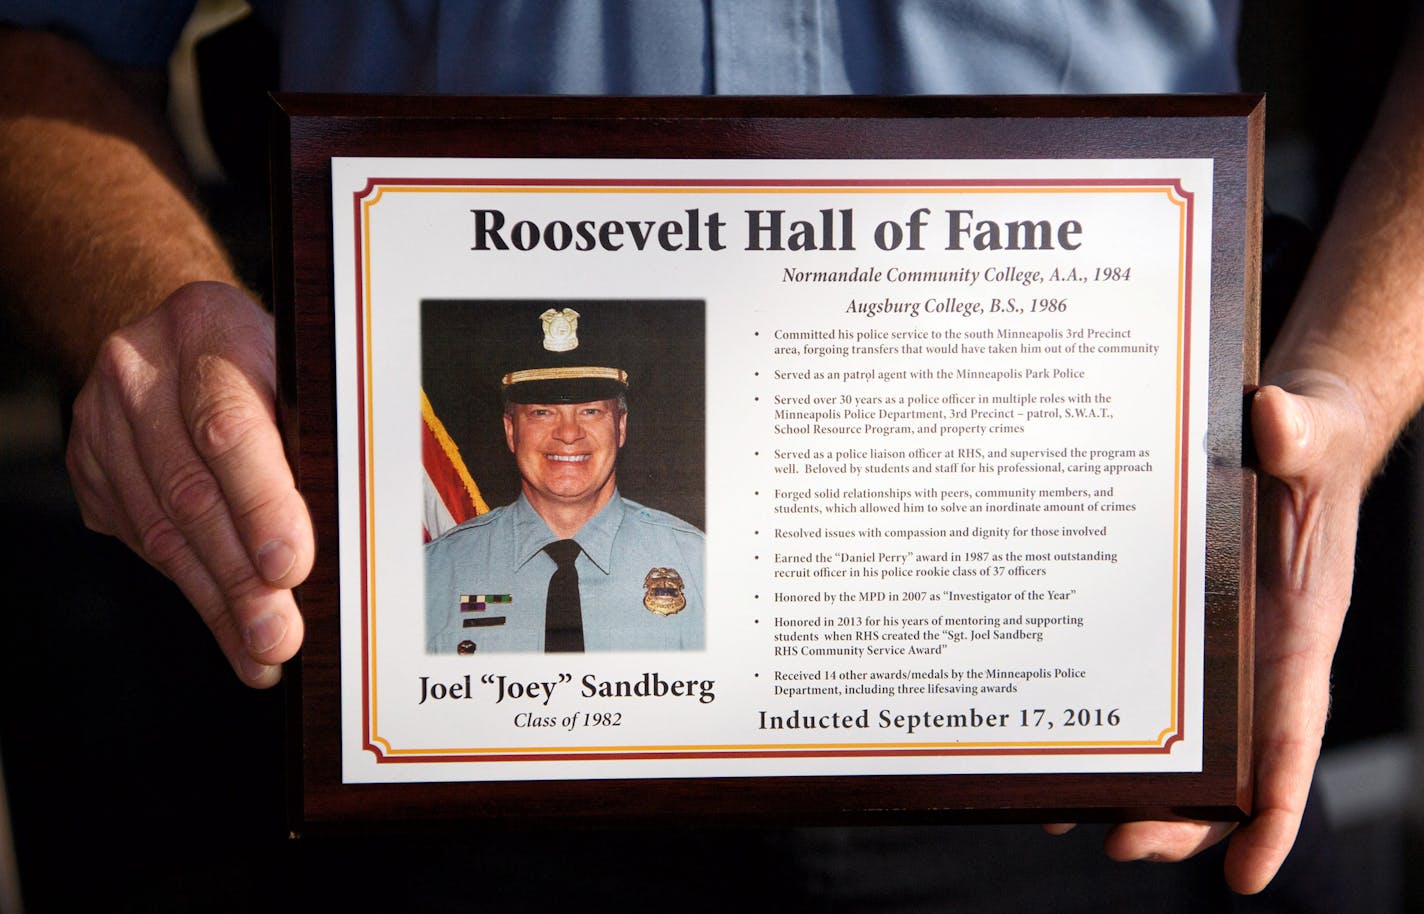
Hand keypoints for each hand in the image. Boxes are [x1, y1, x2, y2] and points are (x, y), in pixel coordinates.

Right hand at [66, 281, 312, 686]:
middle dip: (240, 579)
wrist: (177, 332)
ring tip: (259, 651)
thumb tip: (355, 526)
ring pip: (161, 530)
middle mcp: (142, 372)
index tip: (290, 566)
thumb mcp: (298, 364)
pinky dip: (191, 588)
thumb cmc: (261, 356)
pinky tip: (226, 625)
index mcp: (208, 330)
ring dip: (216, 602)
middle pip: (192, 493)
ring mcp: (104, 423)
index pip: (229, 426)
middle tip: (278, 636)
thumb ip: (319, 427)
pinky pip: (141, 541)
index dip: (261, 503)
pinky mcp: (91, 467)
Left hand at [1047, 373, 1370, 893]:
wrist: (1283, 429)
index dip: (1278, 812)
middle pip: (1226, 767)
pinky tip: (1049, 740)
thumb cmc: (1306, 446)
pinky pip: (1132, 686)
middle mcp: (1252, 660)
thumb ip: (1298, 436)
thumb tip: (1274, 418)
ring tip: (1064, 813)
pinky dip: (1101, 723)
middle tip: (1121, 841)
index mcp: (1299, 637)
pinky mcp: (1163, 627)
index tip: (1247, 873)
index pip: (1295, 738)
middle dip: (1180, 816)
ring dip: (1130, 787)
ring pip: (1174, 743)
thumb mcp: (1307, 437)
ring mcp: (1205, 651)